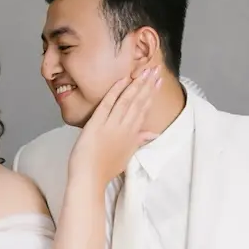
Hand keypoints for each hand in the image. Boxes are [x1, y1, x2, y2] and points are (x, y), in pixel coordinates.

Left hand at [70, 70, 163, 187]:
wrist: (90, 179)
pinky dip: (116, 91)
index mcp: (132, 135)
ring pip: (127, 101)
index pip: (144, 109)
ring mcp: (112, 126)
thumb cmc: (105, 169)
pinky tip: (123, 79)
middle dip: (148, 84)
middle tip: (156, 69)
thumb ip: (139, 141)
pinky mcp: (97, 125)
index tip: (158, 80)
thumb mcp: (127, 155)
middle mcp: (125, 128)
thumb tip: (153, 134)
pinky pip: (108, 104)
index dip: (151, 94)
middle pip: (139, 102)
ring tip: (145, 70)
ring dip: (137, 84)